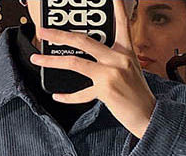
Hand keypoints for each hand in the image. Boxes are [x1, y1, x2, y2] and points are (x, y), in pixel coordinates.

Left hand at [30, 0, 155, 138]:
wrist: (148, 115)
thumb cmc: (138, 95)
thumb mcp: (130, 70)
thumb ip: (113, 60)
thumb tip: (91, 58)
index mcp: (125, 51)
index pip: (121, 22)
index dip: (116, 6)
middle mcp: (118, 58)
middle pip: (84, 40)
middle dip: (59, 34)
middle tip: (43, 32)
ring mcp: (111, 73)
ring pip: (75, 62)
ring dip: (52, 60)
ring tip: (37, 59)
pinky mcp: (106, 90)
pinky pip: (81, 92)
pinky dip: (68, 96)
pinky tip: (57, 95)